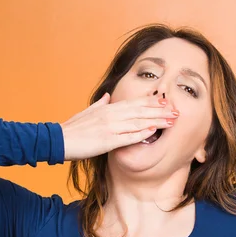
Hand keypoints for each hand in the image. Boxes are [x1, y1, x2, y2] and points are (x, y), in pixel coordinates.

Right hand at [59, 91, 179, 160]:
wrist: (57, 139)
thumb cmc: (71, 128)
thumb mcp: (86, 112)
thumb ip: (100, 104)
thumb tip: (108, 96)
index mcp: (108, 108)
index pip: (134, 103)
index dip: (152, 101)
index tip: (166, 101)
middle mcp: (111, 115)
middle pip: (140, 111)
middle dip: (160, 111)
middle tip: (177, 111)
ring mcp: (110, 127)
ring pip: (138, 122)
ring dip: (157, 120)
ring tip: (172, 121)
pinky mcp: (107, 140)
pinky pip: (128, 137)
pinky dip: (142, 133)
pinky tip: (154, 131)